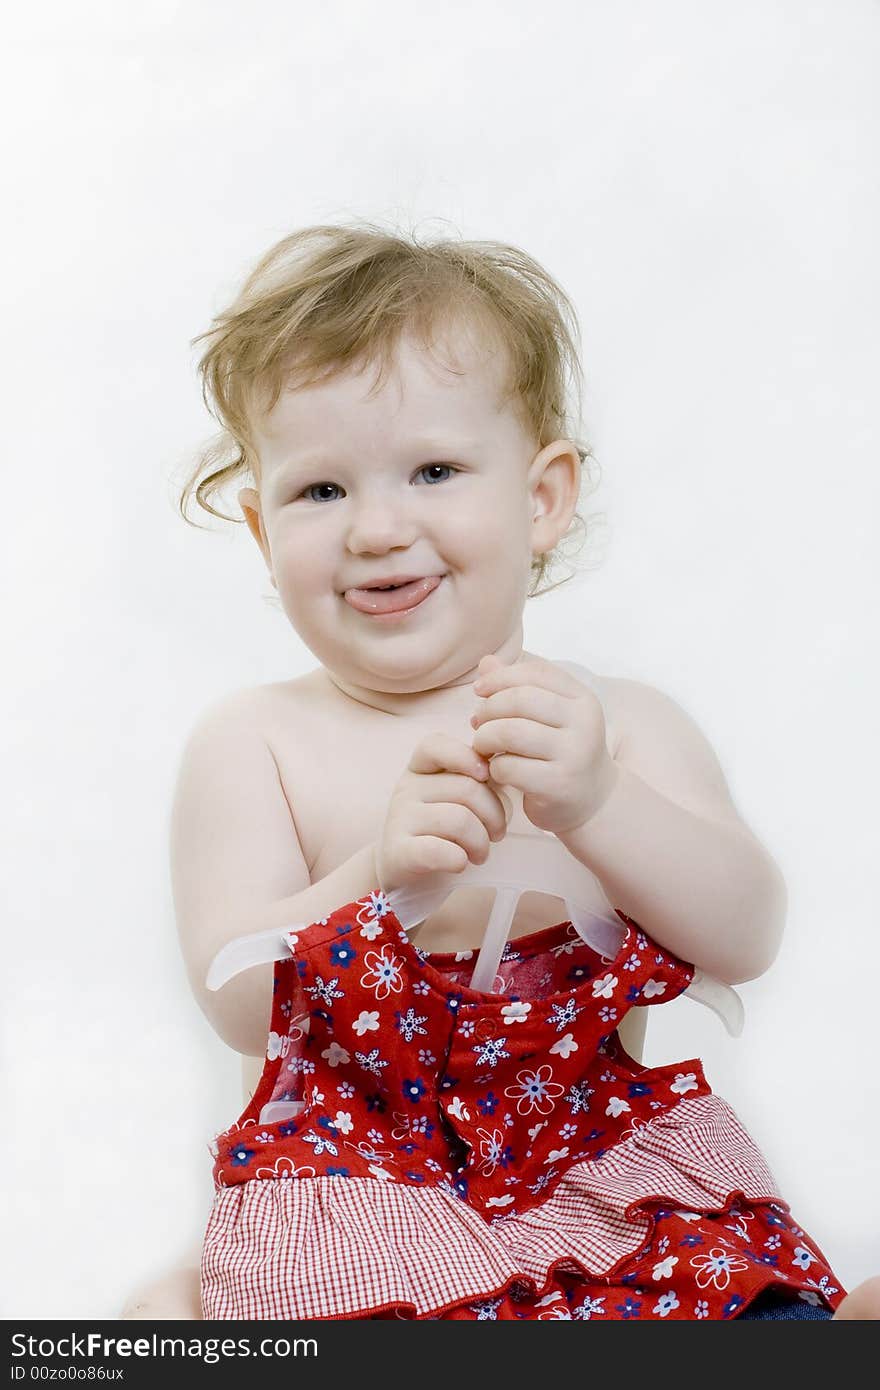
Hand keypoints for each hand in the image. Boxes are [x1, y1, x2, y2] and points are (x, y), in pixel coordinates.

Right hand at [375, 732, 511, 895]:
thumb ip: (473, 778)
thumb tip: (504, 768)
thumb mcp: (452, 796)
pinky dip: (459, 859)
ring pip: (460, 821)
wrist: (403, 869)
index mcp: (419, 770)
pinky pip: (439, 851)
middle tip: (496, 834)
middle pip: (466, 788)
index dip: (466, 756)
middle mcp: (406, 789)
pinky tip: (460, 863)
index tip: (487, 776)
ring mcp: (399, 820)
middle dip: (494, 815)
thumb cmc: (439, 829)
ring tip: (480, 853)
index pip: (435, 745)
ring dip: (481, 842)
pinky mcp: (399, 852)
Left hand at [469, 653, 619, 834]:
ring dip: (485, 738)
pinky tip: (497, 770)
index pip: (535, 674)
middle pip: (520, 700)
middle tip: (477, 723)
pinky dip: (494, 767)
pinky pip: (510, 767)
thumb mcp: (548, 716)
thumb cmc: (562, 752)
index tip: (480, 690)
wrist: (593, 800)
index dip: (501, 677)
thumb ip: (518, 687)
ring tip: (482, 745)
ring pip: (511, 733)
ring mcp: (574, 755)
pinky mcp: (559, 785)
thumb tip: (486, 662)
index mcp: (582, 699)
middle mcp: (584, 723)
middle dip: (489, 709)